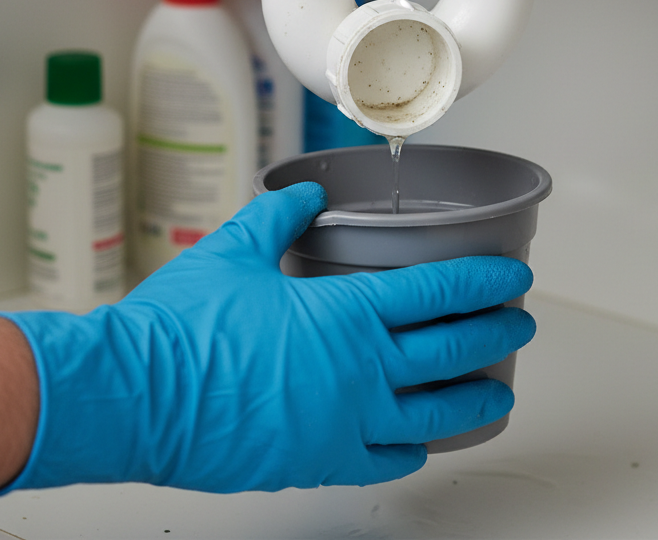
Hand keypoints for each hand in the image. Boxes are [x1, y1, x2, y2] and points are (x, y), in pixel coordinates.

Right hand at [0, 183, 534, 493]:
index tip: (512, 278)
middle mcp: (359, 372)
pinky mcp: (318, 463)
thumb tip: (307, 193)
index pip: (437, 293)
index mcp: (344, 314)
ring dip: (473, 397)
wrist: (138, 395)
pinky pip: (386, 459)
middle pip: (451, 351)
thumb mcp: (233, 249)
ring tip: (497, 389)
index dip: (483, 282)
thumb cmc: (184, 325)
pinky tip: (420, 439)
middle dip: (495, 333)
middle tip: (519, 323)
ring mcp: (344, 424)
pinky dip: (413, 447)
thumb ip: (279, 217)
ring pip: (433, 415)